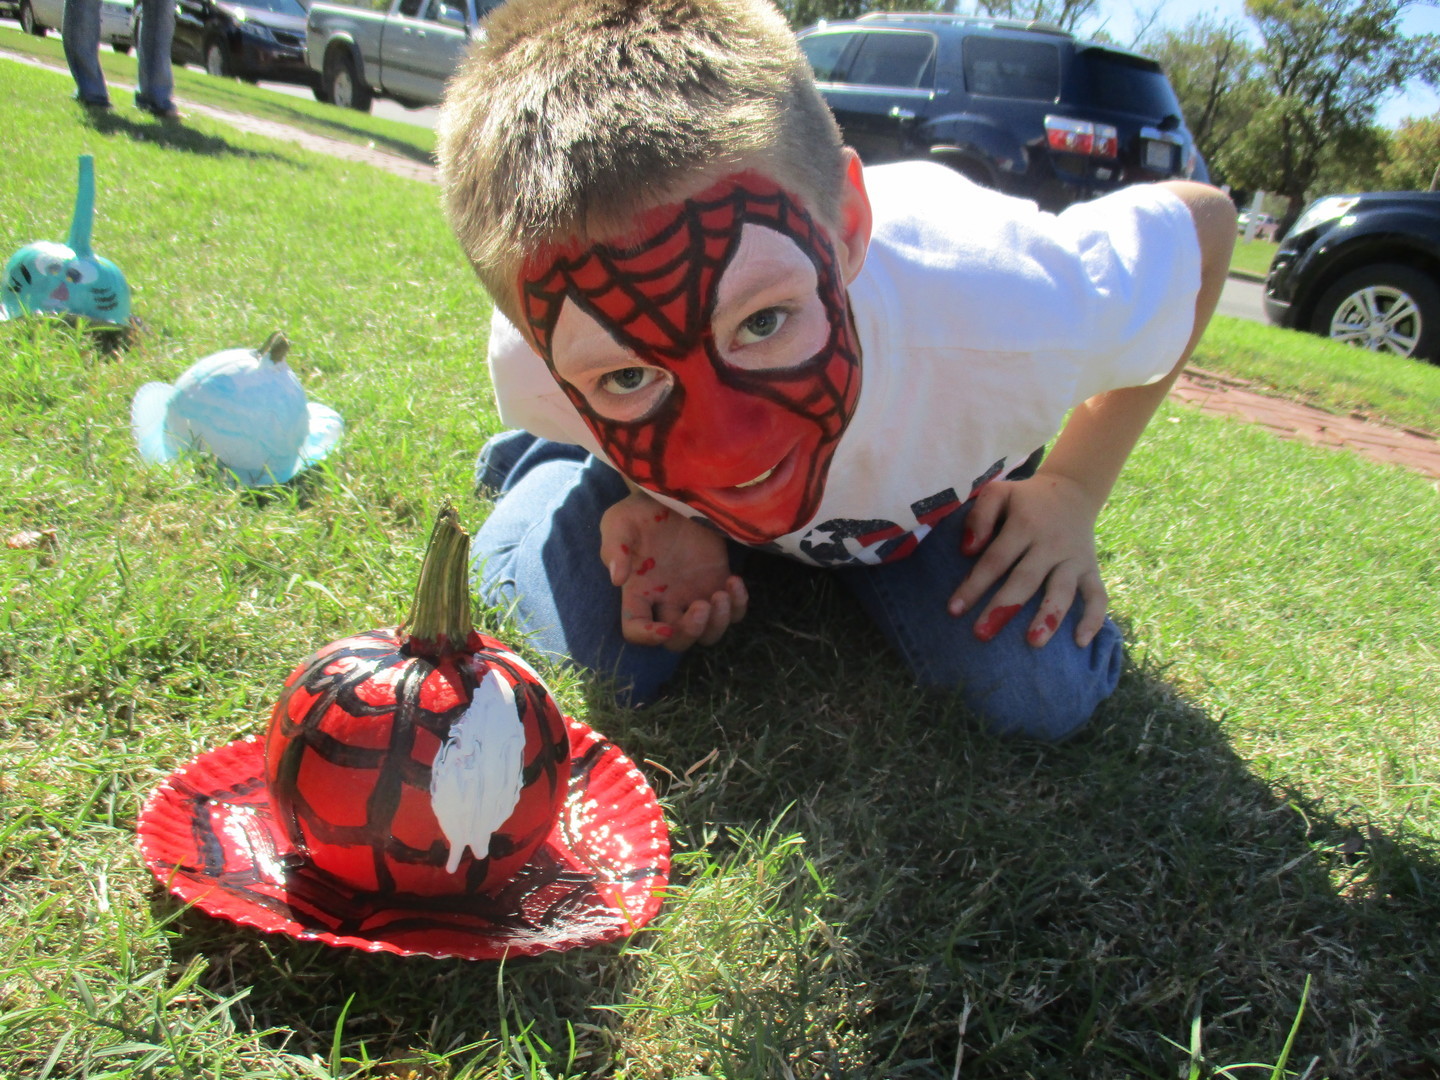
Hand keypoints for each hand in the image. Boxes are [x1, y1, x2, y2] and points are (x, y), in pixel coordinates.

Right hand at [599, 491, 748, 650]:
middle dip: (691, 632)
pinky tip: (734, 581)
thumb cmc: (642, 510)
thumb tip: (617, 579)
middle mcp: (665, 601)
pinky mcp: (717, 581)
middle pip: (677, 641)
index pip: (635, 629)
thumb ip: (614, 547)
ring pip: (708, 634)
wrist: (674, 492)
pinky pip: (733, 611)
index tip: (665, 628)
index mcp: (638, 592)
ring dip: (717, 624)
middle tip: (701, 606)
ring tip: (722, 594)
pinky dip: (738, 606)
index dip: (648, 637)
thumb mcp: (619, 521)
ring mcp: (693, 594)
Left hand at [946, 475, 1107, 647]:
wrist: (1072, 490)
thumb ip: (980, 515)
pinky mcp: (1091, 568)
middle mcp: (1051, 544)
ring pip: (1062, 590)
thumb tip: (968, 550)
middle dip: (1004, 608)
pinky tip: (1081, 642)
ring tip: (1034, 642)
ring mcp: (1073, 558)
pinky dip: (1094, 618)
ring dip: (1049, 617)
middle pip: (1025, 579)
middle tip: (982, 634)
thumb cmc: (1025, 500)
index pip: (996, 559)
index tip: (954, 610)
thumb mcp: (999, 492)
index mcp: (1025, 525)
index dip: (974, 585)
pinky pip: (1097, 595)